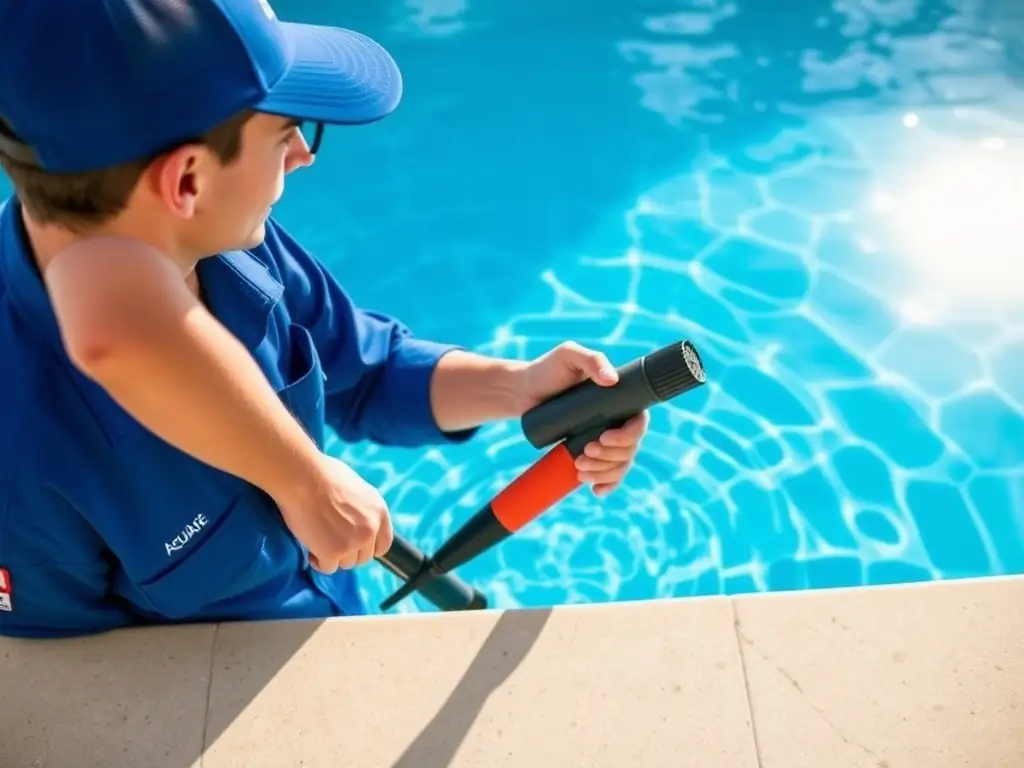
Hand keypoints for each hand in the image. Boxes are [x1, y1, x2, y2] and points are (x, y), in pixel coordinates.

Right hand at [272, 455, 393, 573]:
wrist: (303, 478)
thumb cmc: (324, 476)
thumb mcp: (357, 489)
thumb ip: (363, 510)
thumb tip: (358, 523)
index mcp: (379, 512)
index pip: (383, 545)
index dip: (368, 548)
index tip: (355, 546)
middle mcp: (370, 529)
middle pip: (363, 557)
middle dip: (348, 552)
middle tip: (330, 539)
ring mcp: (353, 543)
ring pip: (345, 563)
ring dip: (332, 556)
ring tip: (318, 539)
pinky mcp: (333, 552)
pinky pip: (328, 568)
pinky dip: (318, 562)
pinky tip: (310, 548)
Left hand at [518, 341, 649, 495]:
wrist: (523, 391)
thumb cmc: (548, 369)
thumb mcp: (569, 356)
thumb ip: (592, 360)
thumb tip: (611, 380)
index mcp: (620, 399)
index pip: (638, 423)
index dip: (628, 437)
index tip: (604, 439)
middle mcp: (616, 420)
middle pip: (630, 449)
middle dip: (610, 458)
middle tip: (583, 453)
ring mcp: (604, 438)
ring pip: (619, 464)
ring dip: (605, 474)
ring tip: (579, 470)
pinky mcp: (589, 451)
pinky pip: (608, 473)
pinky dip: (607, 485)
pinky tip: (596, 491)